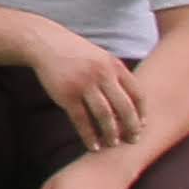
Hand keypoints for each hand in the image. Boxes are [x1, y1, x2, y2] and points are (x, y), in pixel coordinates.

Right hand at [26, 29, 144, 153]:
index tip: (142, 125)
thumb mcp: (101, 58)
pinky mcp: (67, 94)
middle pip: (124, 107)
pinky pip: (81, 120)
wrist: (46, 43)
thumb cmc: (77, 54)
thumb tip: (132, 102)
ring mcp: (84, 84)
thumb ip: (116, 76)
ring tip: (113, 144)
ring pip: (104, 115)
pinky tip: (94, 145)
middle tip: (133, 140)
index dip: (142, 112)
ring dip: (111, 133)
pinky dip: (89, 136)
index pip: (137, 94)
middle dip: (131, 127)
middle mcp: (101, 74)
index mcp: (114, 66)